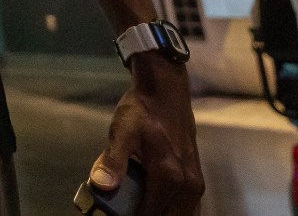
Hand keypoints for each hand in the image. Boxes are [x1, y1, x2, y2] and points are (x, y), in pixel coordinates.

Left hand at [91, 59, 201, 214]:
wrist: (166, 93)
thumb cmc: (142, 110)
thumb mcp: (121, 131)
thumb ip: (113, 159)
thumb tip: (100, 184)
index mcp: (169, 176)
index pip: (149, 215)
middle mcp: (187, 185)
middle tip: (123, 211)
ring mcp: (195, 184)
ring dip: (161, 215)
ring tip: (137, 208)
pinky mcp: (196, 180)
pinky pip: (189, 209)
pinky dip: (172, 212)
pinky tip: (155, 207)